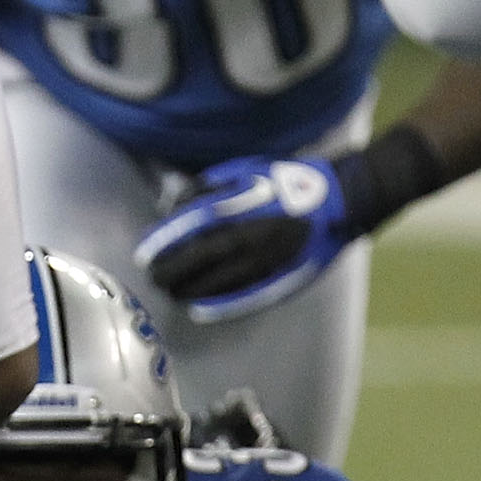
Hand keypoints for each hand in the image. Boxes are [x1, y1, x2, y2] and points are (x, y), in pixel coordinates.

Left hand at [137, 153, 355, 321]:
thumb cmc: (286, 181)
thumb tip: (175, 207)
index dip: (162, 245)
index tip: (143, 254)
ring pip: (217, 283)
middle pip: (197, 261)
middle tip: (153, 277)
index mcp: (239, 209)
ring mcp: (263, 261)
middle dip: (170, 271)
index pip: (187, 231)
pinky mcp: (278, 277)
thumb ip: (208, 188)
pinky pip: (241, 296)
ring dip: (189, 290)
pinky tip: (199, 309)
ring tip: (171, 293)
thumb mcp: (244, 171)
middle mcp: (246, 238)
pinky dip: (217, 305)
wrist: (336, 200)